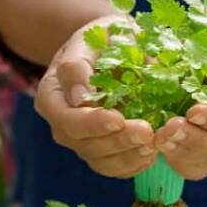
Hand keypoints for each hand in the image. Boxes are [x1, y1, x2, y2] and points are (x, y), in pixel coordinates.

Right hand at [34, 16, 157, 177]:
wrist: (116, 49)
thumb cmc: (105, 39)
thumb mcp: (91, 38)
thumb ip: (79, 65)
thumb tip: (80, 98)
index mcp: (51, 95)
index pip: (66, 118)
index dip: (91, 123)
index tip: (118, 118)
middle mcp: (62, 124)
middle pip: (83, 144)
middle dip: (117, 141)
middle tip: (147, 132)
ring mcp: (81, 141)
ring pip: (100, 161)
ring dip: (128, 156)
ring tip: (154, 143)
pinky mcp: (102, 152)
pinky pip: (115, 168)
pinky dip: (135, 164)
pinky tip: (154, 152)